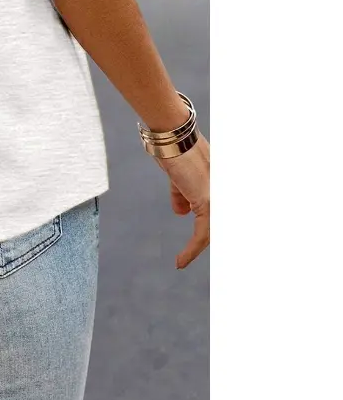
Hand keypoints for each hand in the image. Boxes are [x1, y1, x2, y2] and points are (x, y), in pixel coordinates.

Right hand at [156, 134, 209, 268]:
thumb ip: (182, 195)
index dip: (216, 232)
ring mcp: (220, 199)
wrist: (173, 138)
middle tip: (193, 258)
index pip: (222, 213)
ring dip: (196, 248)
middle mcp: (226, 194)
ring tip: (183, 260)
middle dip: (209, 242)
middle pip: (220, 226)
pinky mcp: (208, 203)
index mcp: (221, 187)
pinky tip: (180, 261)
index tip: (205, 244)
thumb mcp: (179, 178)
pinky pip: (202, 234)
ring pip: (212, 232)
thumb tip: (181, 212)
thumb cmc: (175, 152)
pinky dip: (191, 250)